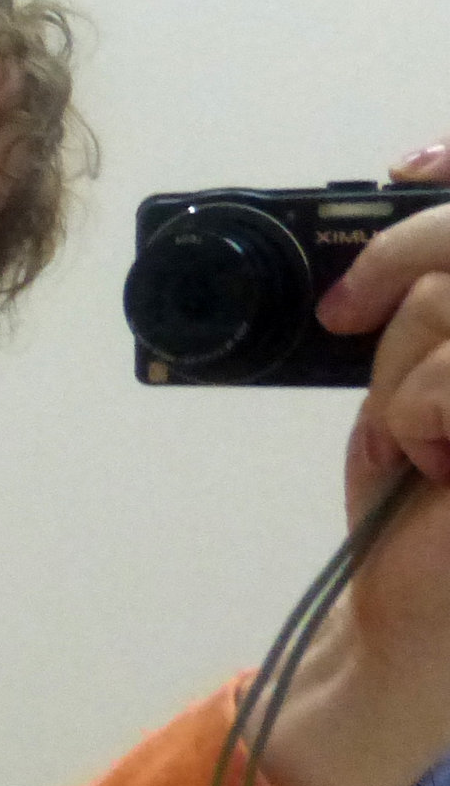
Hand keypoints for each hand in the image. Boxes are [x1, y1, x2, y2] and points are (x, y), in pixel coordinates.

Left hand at [250, 140, 449, 785]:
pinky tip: (440, 467)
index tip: (407, 165)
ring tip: (423, 438)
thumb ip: (428, 311)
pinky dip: (416, 413)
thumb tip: (410, 188)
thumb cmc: (418, 508)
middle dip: (402, 277)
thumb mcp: (420, 385)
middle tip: (345, 316)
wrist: (415, 620)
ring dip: (402, 372)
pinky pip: (449, 376)